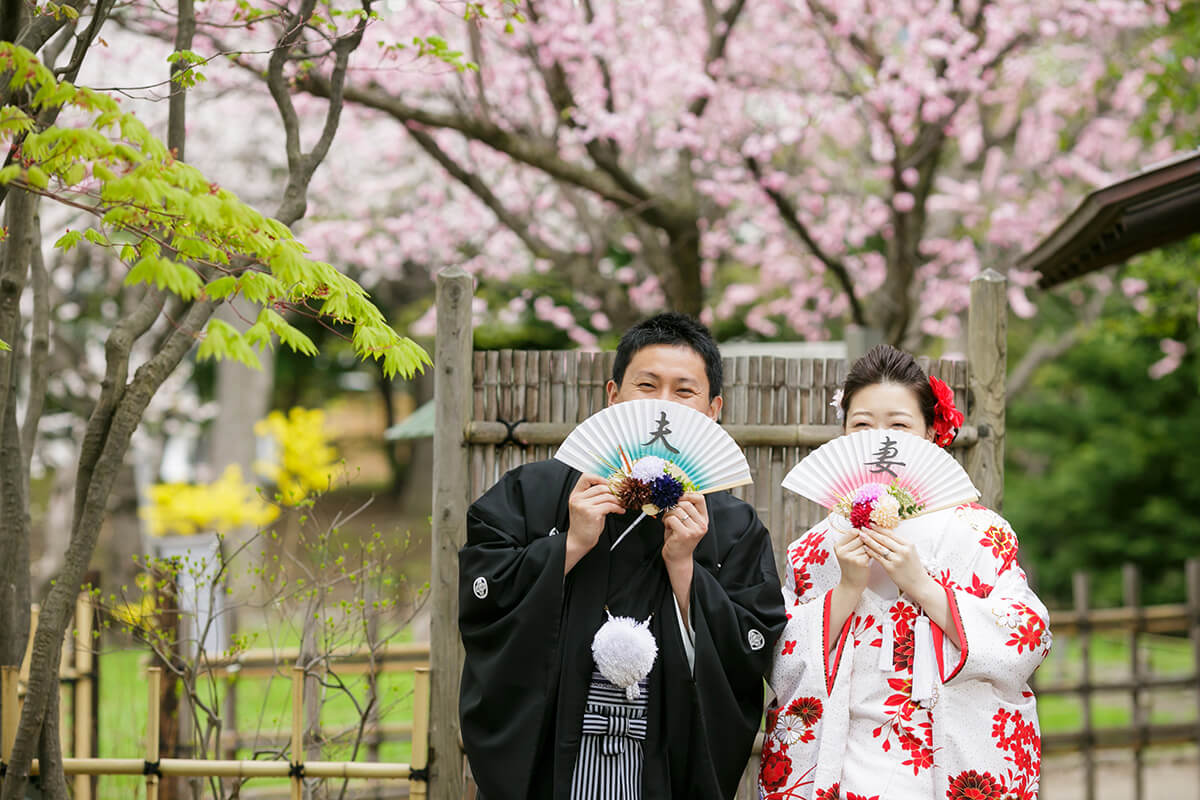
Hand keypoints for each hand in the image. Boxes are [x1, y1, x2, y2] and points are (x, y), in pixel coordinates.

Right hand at [565, 473, 624, 573]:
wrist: (578, 541)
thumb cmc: (584, 526)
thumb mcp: (586, 508)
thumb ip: (595, 498)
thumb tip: (611, 490)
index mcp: (575, 495)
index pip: (586, 477)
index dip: (599, 478)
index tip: (609, 483)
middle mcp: (578, 498)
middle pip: (600, 487)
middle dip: (614, 491)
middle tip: (621, 495)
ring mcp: (584, 505)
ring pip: (606, 496)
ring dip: (617, 500)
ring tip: (621, 504)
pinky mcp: (591, 513)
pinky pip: (609, 505)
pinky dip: (617, 507)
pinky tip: (620, 510)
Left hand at [662, 493, 707, 628]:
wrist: (678, 558)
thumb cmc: (679, 538)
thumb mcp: (686, 522)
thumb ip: (685, 509)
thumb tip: (677, 493)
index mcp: (704, 519)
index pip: (700, 498)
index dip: (687, 494)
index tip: (678, 498)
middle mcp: (702, 524)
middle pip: (686, 502)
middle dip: (674, 506)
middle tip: (669, 513)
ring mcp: (695, 530)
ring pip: (677, 510)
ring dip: (668, 514)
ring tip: (668, 522)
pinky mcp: (685, 534)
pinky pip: (672, 519)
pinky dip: (666, 521)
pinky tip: (668, 527)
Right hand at [833, 529, 870, 593]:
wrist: (851, 584)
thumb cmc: (851, 566)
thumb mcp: (846, 552)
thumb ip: (852, 541)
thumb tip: (867, 527)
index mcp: (838, 546)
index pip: (853, 531)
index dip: (861, 533)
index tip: (864, 538)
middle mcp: (842, 550)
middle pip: (861, 537)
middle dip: (866, 542)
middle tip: (865, 550)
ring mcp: (850, 556)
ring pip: (867, 545)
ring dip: (869, 548)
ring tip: (866, 555)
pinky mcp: (860, 562)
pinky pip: (870, 552)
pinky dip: (872, 555)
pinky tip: (869, 560)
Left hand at [857, 526, 930, 598]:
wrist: (919, 584)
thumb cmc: (914, 568)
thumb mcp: (911, 552)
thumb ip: (900, 544)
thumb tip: (885, 534)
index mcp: (908, 545)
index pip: (891, 534)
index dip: (879, 528)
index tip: (871, 524)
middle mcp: (903, 551)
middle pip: (884, 539)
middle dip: (872, 532)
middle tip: (863, 528)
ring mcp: (897, 560)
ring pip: (879, 547)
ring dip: (869, 541)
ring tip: (861, 536)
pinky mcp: (891, 568)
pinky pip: (878, 557)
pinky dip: (870, 552)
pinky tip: (865, 548)